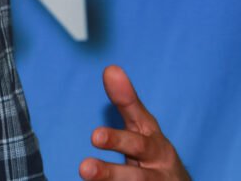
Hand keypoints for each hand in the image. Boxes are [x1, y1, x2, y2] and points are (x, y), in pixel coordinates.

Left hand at [79, 65, 189, 180]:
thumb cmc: (153, 152)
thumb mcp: (143, 127)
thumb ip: (126, 101)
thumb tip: (110, 69)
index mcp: (155, 147)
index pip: (137, 141)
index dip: (117, 140)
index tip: (95, 136)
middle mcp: (156, 170)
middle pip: (136, 175)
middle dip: (111, 172)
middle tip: (84, 168)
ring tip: (85, 172)